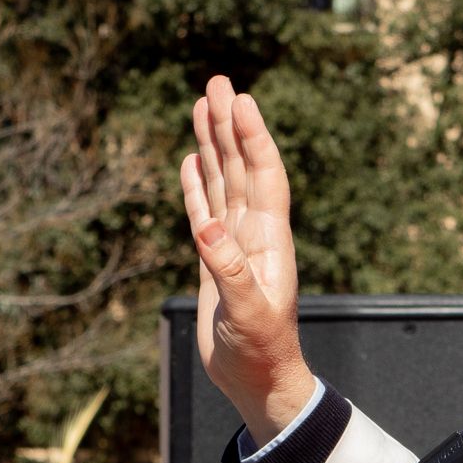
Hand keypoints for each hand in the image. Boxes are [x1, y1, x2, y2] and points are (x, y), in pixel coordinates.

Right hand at [181, 76, 312, 442]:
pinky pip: (204, 212)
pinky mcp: (215, 261)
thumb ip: (230, 271)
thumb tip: (206, 227)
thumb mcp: (248, 314)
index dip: (254, 138)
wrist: (258, 381)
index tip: (241, 101)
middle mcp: (254, 234)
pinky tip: (192, 161)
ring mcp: (234, 244)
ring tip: (203, 105)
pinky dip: (197, 185)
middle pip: (242, 167)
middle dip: (230, 125)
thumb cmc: (261, 352)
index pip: (264, 176)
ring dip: (213, 145)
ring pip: (223, 182)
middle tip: (218, 81)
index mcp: (270, 241)